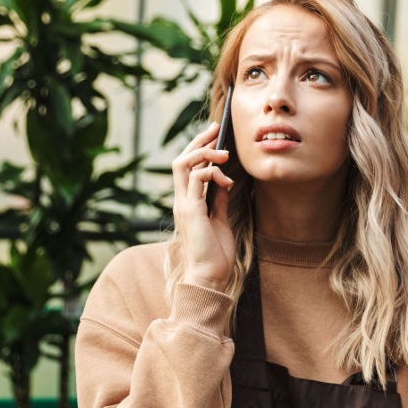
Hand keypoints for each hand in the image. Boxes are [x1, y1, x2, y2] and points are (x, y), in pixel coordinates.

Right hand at [173, 122, 236, 290]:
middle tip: (216, 130)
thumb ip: (219, 200)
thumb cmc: (216, 254)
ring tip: (224, 153)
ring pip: (184, 164)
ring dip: (205, 153)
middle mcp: (181, 201)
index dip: (198, 148)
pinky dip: (212, 172)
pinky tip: (227, 181)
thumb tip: (224, 182)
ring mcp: (184, 205)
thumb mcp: (220, 220)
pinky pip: (197, 179)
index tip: (214, 135)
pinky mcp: (191, 210)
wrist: (211, 277)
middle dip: (198, 141)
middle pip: (180, 160)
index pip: (185, 168)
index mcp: (187, 204)